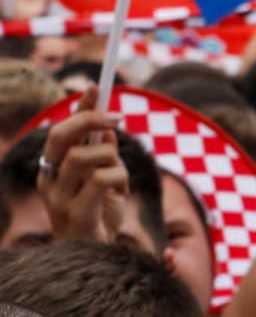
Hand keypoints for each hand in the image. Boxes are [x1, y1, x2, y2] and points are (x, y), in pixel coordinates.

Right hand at [37, 83, 127, 243]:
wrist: (95, 255)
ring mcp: (59, 198)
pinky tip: (119, 195)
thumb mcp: (102, 176)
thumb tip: (108, 124)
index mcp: (53, 169)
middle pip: (61, 135)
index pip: (59, 130)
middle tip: (119, 118)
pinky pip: (102, 179)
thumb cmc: (98, 212)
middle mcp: (50, 181)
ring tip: (118, 177)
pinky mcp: (76, 214)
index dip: (79, 106)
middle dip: (91, 118)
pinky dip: (120, 180)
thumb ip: (102, 151)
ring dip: (113, 159)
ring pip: (86, 155)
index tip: (97, 85)